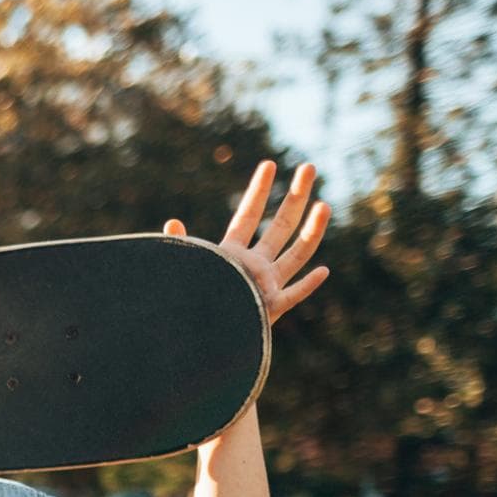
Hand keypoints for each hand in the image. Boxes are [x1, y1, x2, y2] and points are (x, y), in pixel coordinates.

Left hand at [165, 160, 330, 324]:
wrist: (196, 331)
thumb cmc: (188, 294)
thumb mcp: (186, 263)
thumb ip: (180, 244)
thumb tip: (171, 223)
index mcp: (231, 254)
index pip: (248, 216)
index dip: (258, 190)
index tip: (268, 165)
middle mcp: (252, 267)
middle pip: (280, 227)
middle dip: (296, 197)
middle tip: (309, 167)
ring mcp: (265, 286)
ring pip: (297, 254)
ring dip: (312, 230)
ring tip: (324, 204)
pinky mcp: (271, 308)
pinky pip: (294, 295)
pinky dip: (309, 285)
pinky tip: (323, 271)